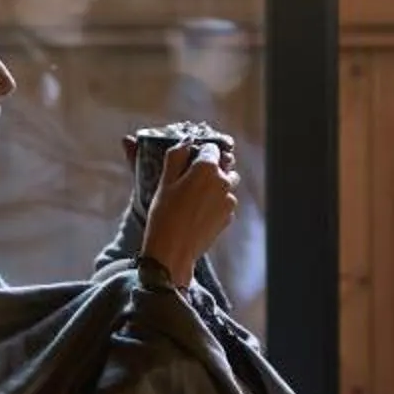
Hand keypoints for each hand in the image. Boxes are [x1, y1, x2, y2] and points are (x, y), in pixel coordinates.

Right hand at [140, 136, 238, 287]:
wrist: (173, 251)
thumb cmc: (164, 214)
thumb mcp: (164, 181)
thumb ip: (176, 156)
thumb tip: (186, 141)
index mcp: (207, 168)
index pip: (211, 148)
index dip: (198, 152)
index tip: (188, 161)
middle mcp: (223, 182)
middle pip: (222, 166)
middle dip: (209, 168)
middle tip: (189, 179)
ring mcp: (229, 200)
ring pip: (225, 184)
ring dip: (214, 185)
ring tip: (193, 197)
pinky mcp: (228, 217)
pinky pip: (224, 202)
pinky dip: (215, 202)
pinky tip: (197, 211)